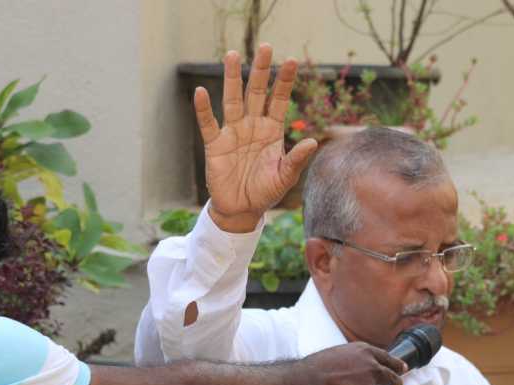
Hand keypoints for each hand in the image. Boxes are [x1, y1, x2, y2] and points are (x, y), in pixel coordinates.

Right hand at [194, 44, 318, 232]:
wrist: (243, 210)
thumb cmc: (266, 192)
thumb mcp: (285, 177)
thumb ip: (297, 159)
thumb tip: (312, 142)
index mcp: (272, 131)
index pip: (279, 100)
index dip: (284, 81)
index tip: (292, 61)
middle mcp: (252, 126)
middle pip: (256, 92)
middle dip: (261, 71)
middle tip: (265, 47)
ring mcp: (233, 133)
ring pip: (232, 100)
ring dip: (233, 79)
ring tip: (233, 55)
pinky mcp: (215, 145)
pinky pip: (208, 124)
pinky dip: (203, 109)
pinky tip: (201, 92)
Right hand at [302, 343, 405, 384]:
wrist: (305, 383)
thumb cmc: (316, 371)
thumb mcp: (340, 356)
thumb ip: (356, 362)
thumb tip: (364, 372)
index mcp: (364, 352)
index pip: (388, 358)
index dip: (396, 366)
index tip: (401, 369)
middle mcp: (372, 365)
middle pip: (394, 379)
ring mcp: (371, 383)